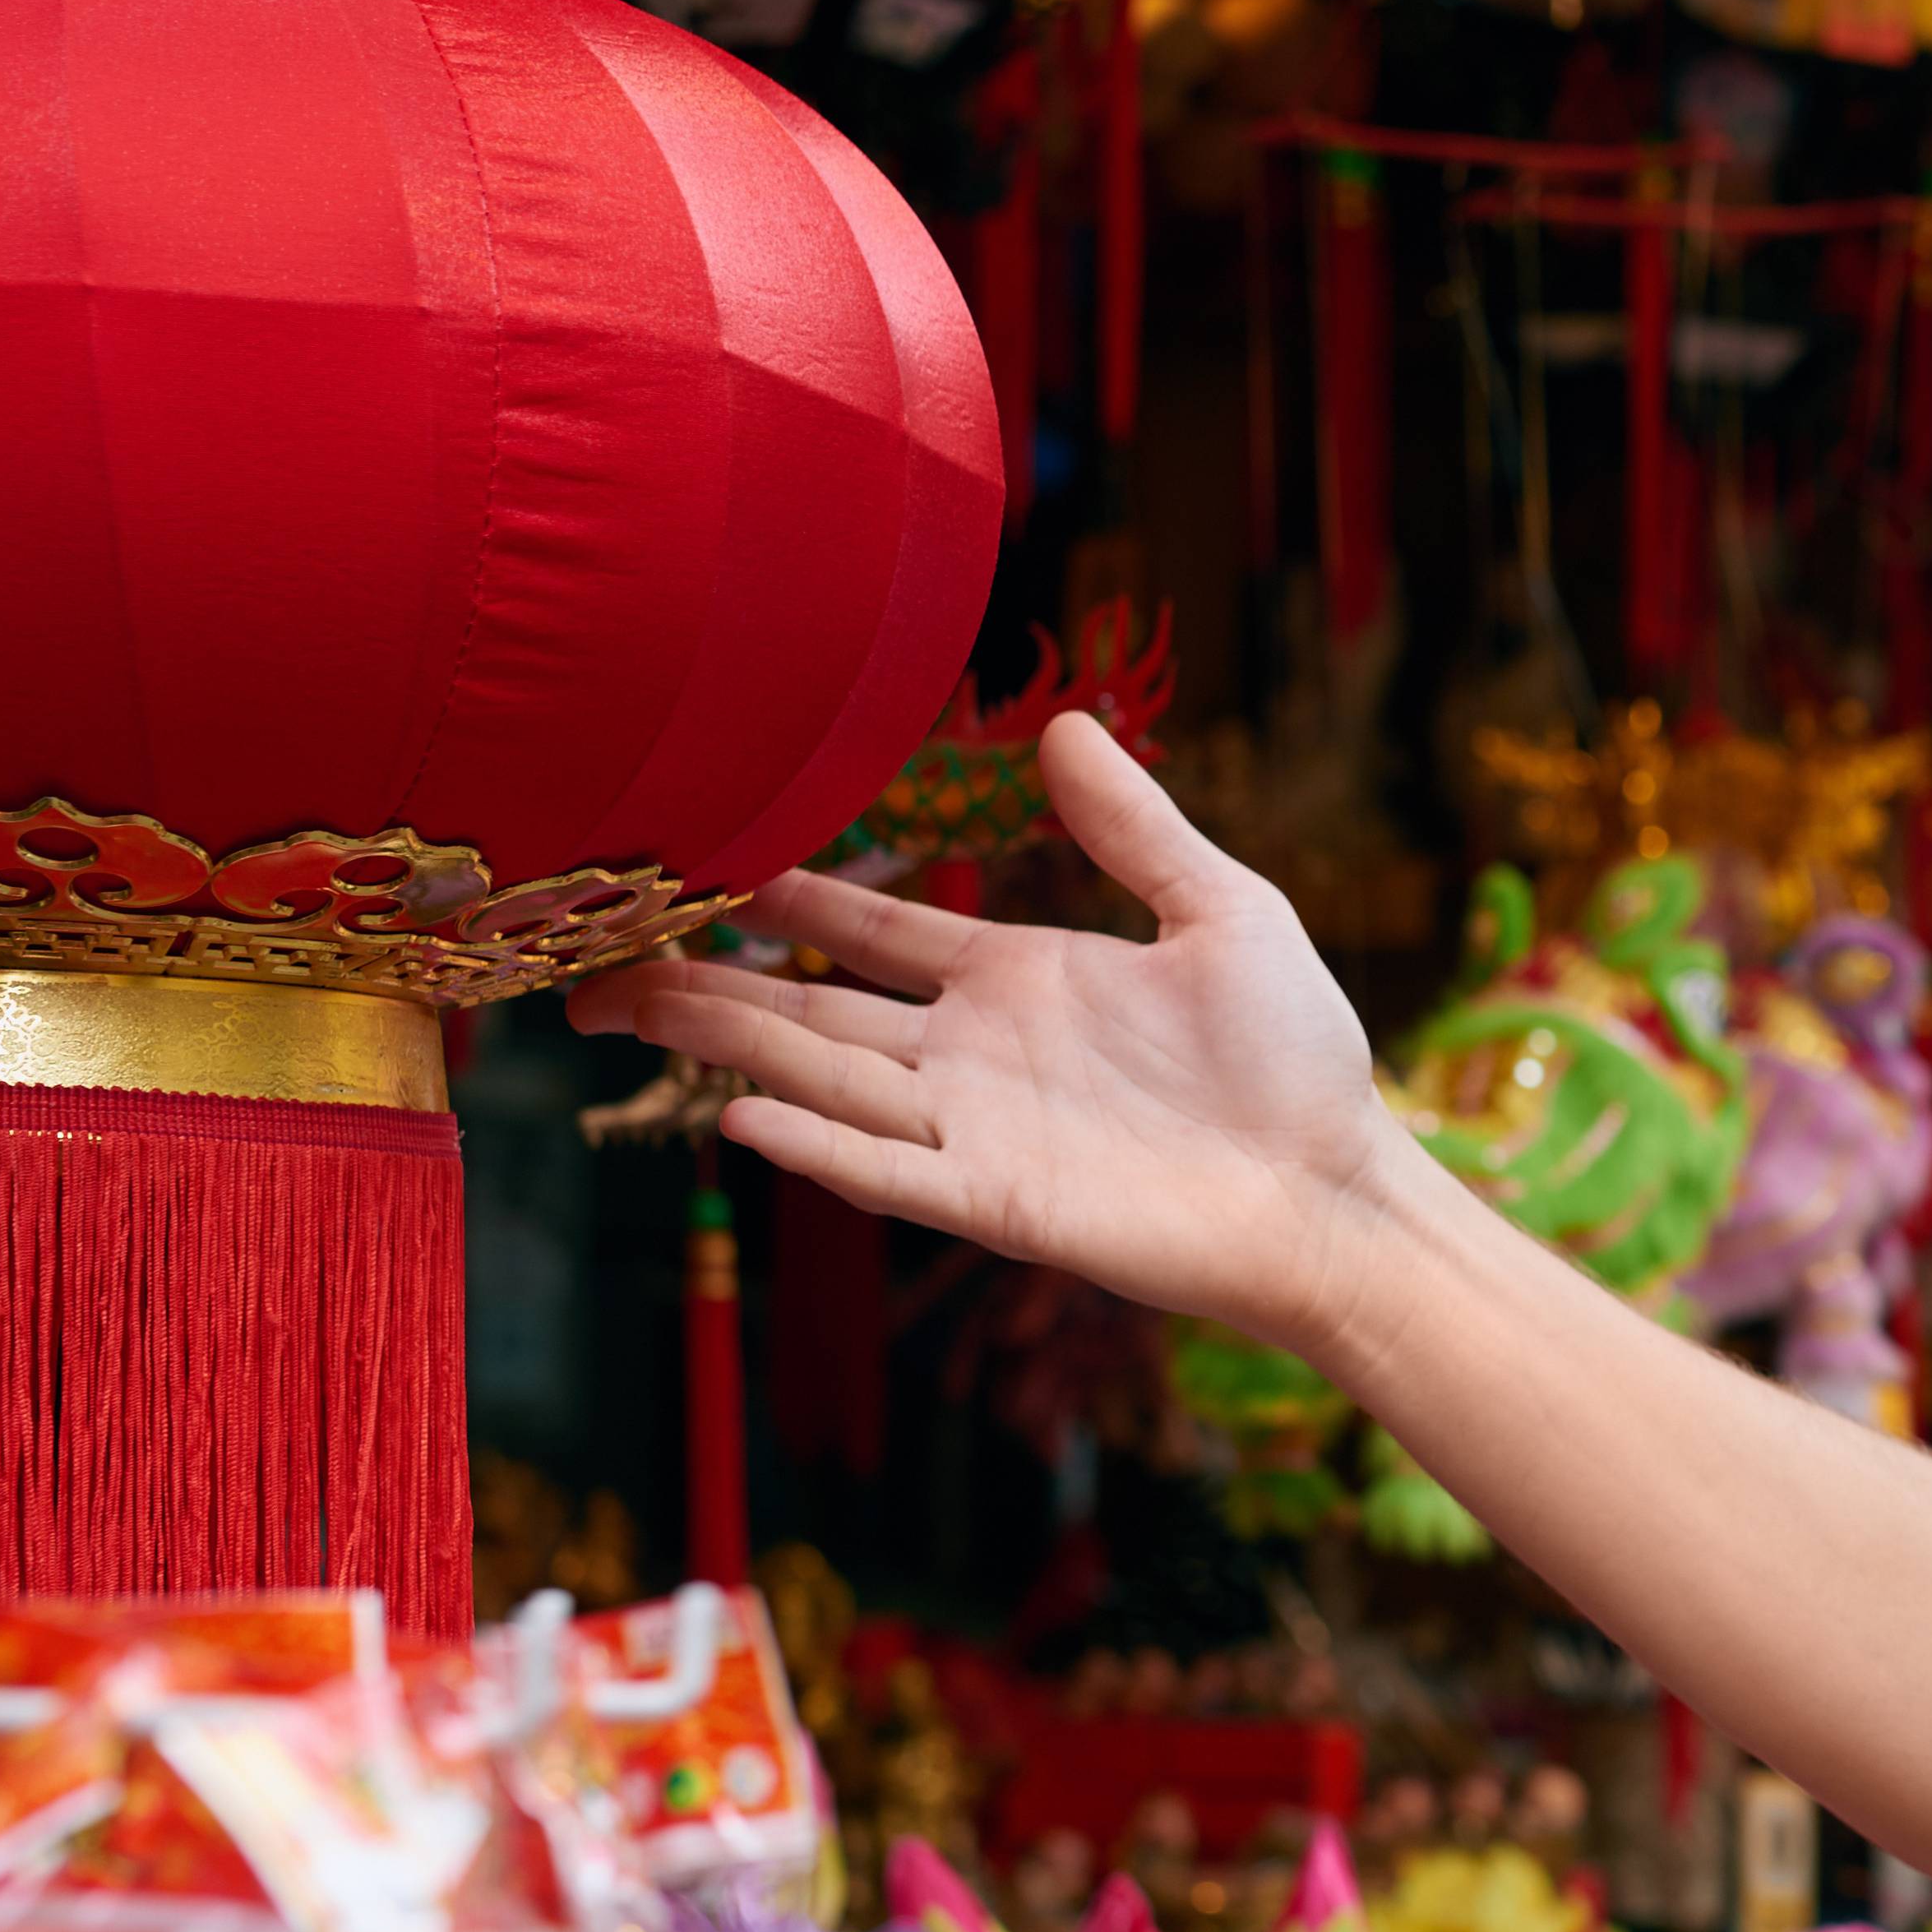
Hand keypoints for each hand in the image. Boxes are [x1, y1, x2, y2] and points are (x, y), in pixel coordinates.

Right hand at [567, 715, 1427, 1355]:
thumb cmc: (1294, 1058)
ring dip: (726, 1045)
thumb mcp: (1224, 913)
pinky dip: (815, 1145)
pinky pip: (886, 1172)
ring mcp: (977, 1132)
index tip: (705, 859)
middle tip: (595, 948)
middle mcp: (974, 1055)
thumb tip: (1070, 726)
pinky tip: (741, 1112)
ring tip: (622, 1006)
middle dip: (703, 981)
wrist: (1336, 1186)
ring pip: (821, 1078)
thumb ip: (1137, 828)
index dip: (792, 897)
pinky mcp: (997, 1205)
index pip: (875, 931)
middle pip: (811, 1008)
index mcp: (1018, 980)